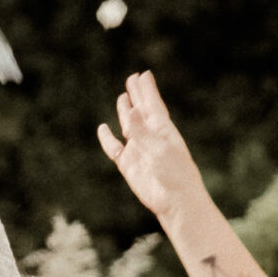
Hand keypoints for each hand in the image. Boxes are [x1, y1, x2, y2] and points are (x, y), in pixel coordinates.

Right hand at [95, 71, 210, 220]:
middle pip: (141, 111)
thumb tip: (131, 109)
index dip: (147, 89)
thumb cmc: (174, 174)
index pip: (153, 104)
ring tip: (123, 98)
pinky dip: (107, 139)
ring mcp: (139, 150)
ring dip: (125, 112)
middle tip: (132, 78)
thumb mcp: (159, 149)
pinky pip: (115, 148)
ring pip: (129, 126)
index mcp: (163, 130)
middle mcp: (151, 137)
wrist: (174, 202)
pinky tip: (103, 129)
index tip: (143, 74)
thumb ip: (142, 131)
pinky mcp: (129, 165)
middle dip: (137, 95)